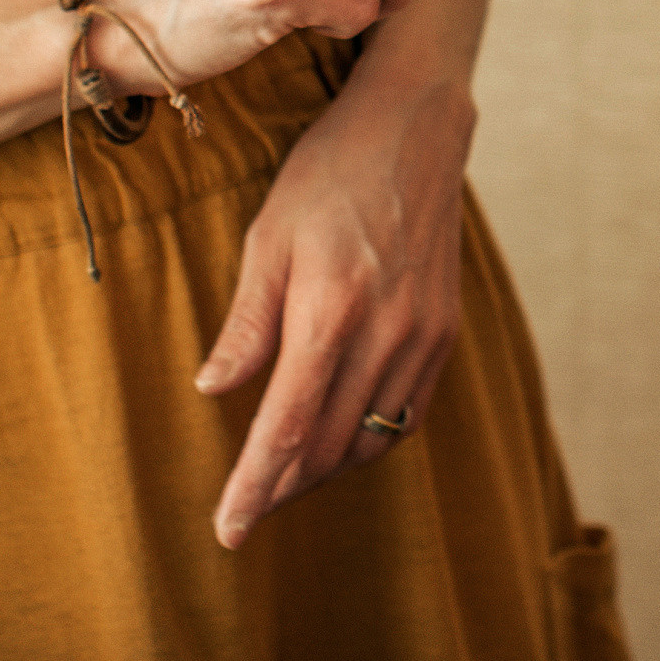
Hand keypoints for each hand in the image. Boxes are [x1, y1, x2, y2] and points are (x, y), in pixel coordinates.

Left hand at [196, 67, 472, 548]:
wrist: (415, 129)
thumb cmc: (328, 174)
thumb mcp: (268, 237)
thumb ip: (247, 322)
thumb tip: (214, 390)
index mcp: (330, 311)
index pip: (287, 427)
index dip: (255, 486)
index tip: (228, 531)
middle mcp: (386, 333)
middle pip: (330, 446)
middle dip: (284, 487)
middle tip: (246, 509)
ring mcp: (423, 336)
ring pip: (373, 439)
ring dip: (326, 469)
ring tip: (286, 477)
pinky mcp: (445, 331)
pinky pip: (407, 413)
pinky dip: (370, 438)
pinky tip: (341, 436)